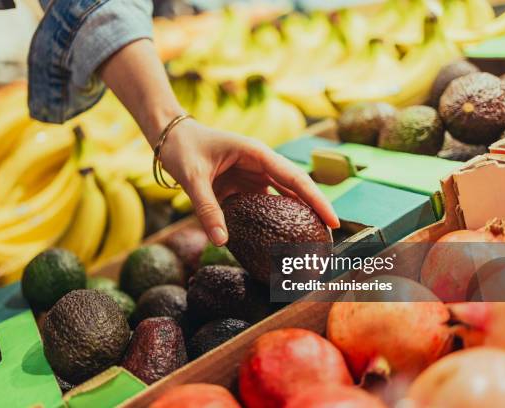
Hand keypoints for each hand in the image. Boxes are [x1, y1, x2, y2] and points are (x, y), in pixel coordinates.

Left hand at [160, 119, 339, 245]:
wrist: (170, 137)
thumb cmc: (183, 148)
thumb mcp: (193, 177)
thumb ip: (206, 208)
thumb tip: (222, 241)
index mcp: (257, 154)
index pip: (295, 179)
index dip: (317, 201)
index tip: (333, 222)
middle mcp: (260, 164)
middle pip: (296, 189)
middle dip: (315, 212)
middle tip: (330, 240)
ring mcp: (253, 175)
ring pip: (283, 198)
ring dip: (296, 217)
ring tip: (311, 243)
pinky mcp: (243, 186)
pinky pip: (263, 205)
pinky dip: (272, 220)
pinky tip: (279, 239)